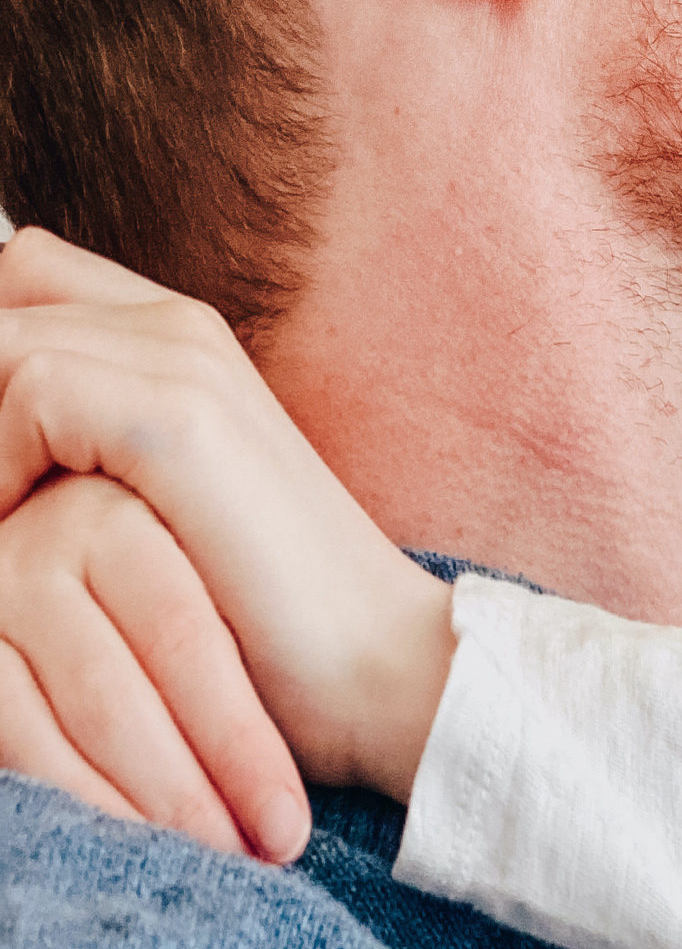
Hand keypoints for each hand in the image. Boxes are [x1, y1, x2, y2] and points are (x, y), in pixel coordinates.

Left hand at [0, 227, 454, 809]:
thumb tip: (0, 463)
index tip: (5, 469)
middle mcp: (182, 330)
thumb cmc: (259, 620)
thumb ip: (75, 454)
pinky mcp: (183, 415)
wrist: (376, 666)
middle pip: (7, 299)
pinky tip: (17, 530)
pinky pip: (27, 388)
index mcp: (179, 344)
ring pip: (3, 339)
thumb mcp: (145, 512)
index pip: (25, 283)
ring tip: (1, 521)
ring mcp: (188, 361)